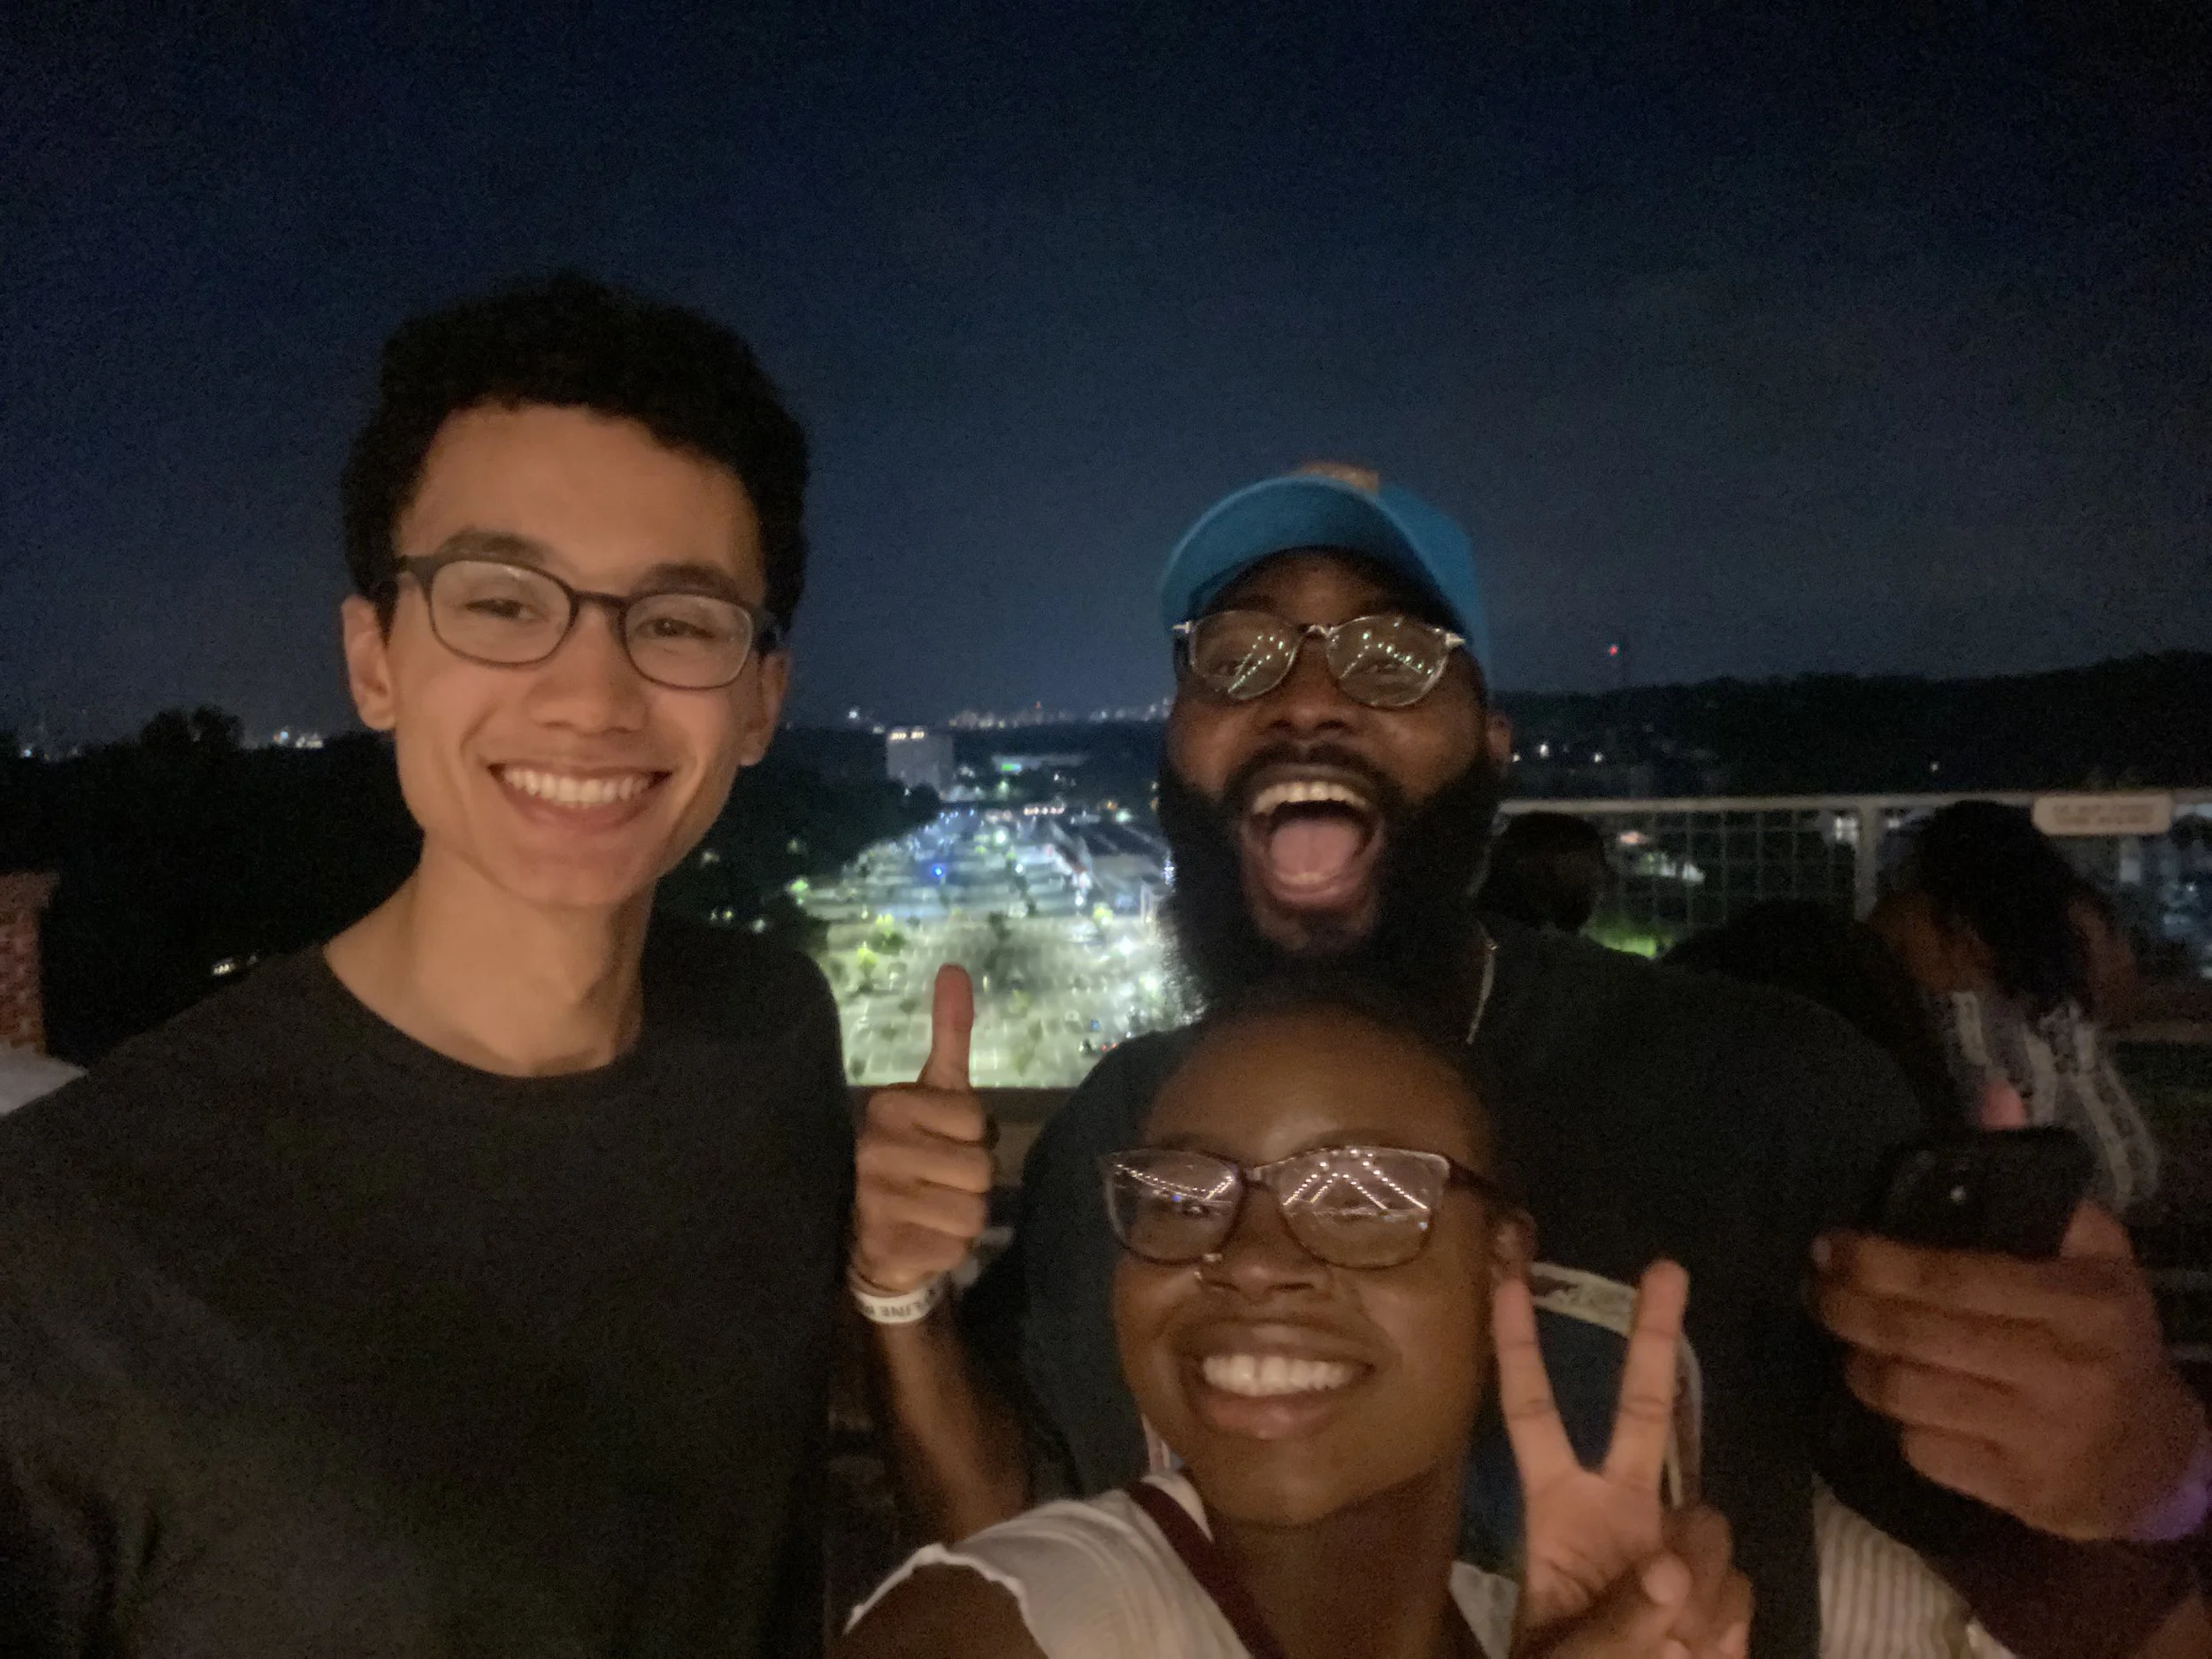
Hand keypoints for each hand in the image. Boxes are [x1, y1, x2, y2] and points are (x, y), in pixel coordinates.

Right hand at [851, 965, 994, 1295]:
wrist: (872, 1233)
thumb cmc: (916, 1153)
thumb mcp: (936, 1092)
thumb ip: (949, 1034)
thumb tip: (955, 968)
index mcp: (888, 1105)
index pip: (975, 1121)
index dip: (973, 1138)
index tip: (943, 1142)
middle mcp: (874, 1149)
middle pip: (980, 1170)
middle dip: (973, 1182)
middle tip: (939, 1181)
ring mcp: (875, 1202)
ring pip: (972, 1212)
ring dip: (964, 1218)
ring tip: (931, 1210)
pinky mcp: (885, 1248)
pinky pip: (954, 1248)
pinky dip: (948, 1249)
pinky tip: (921, 1239)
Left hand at [1499, 1260, 1749, 1656]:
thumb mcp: (1566, 1658)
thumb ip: (1614, 1619)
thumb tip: (1672, 1566)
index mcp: (1559, 1508)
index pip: (1532, 1411)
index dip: (1517, 1343)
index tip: (1505, 1269)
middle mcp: (1620, 1506)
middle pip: (1639, 1408)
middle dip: (1654, 1338)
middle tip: (1665, 1267)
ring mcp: (1676, 1541)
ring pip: (1707, 1523)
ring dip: (1694, 1588)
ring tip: (1666, 1645)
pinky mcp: (1725, 1585)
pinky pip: (1737, 1587)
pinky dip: (1718, 1630)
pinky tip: (1693, 1654)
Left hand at [1812, 1200, 2206, 1539]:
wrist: (2160, 1459)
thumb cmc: (2110, 1338)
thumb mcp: (2094, 1253)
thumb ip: (2036, 1179)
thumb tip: (1991, 1095)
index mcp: (2080, 1304)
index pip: (1950, 1278)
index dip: (1876, 1262)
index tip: (1831, 1246)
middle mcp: (2061, 1370)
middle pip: (1915, 1336)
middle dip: (1847, 1309)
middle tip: (1815, 1291)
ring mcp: (2038, 1437)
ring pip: (1907, 1396)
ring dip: (1859, 1365)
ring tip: (1848, 1343)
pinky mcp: (2017, 1491)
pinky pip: (1923, 1450)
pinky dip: (1894, 1423)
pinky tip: (1892, 1400)